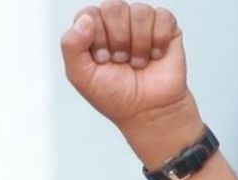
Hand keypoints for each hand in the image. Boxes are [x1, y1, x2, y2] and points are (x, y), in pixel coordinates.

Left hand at [61, 2, 202, 166]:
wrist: (147, 111)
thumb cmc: (114, 95)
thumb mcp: (81, 76)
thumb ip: (71, 46)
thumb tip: (85, 20)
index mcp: (92, 31)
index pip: (89, 14)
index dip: (96, 37)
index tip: (102, 60)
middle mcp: (116, 22)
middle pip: (113, 7)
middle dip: (118, 40)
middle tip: (120, 61)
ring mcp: (140, 23)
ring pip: (139, 11)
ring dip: (138, 44)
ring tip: (137, 62)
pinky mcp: (166, 26)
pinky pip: (162, 17)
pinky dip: (157, 42)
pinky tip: (154, 57)